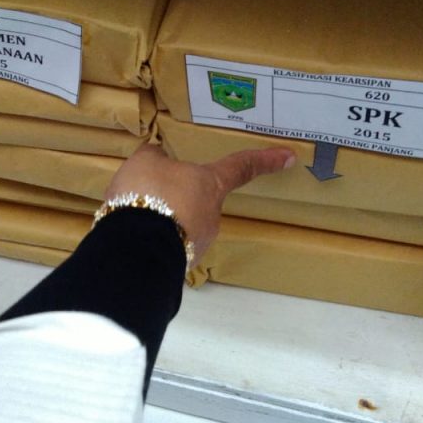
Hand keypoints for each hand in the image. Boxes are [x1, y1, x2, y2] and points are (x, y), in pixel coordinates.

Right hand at [104, 143, 295, 265]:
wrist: (135, 248)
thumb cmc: (148, 194)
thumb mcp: (144, 163)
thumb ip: (155, 158)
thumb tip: (158, 158)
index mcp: (211, 184)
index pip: (241, 167)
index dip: (264, 160)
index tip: (290, 157)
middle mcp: (212, 215)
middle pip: (200, 200)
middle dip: (176, 197)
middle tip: (147, 194)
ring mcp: (199, 244)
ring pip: (181, 225)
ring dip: (161, 220)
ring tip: (132, 217)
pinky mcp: (180, 265)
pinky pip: (167, 245)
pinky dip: (152, 239)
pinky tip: (132, 237)